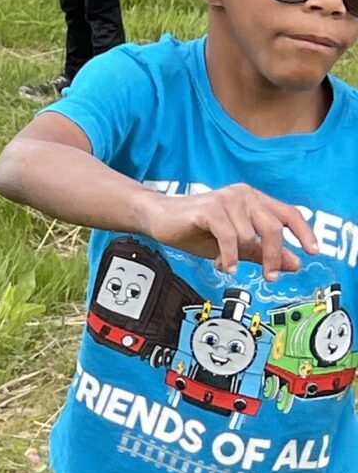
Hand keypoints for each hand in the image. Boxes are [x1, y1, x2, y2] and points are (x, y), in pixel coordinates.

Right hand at [149, 183, 317, 277]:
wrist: (159, 218)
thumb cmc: (196, 228)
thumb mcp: (235, 244)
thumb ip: (263, 252)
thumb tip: (294, 263)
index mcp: (254, 200)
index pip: (289, 214)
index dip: (304, 233)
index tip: (313, 252)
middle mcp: (243, 195)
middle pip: (274, 228)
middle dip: (273, 256)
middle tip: (269, 277)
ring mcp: (226, 200)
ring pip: (249, 236)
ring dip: (238, 257)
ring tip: (224, 263)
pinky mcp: (209, 209)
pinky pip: (228, 237)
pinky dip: (228, 256)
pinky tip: (224, 266)